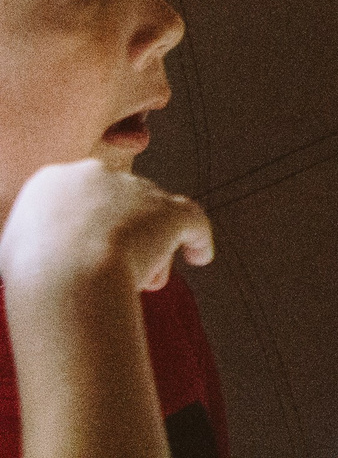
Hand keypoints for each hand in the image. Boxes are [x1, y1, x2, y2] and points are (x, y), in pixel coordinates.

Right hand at [0, 161, 211, 298]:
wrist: (65, 276)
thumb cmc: (32, 277)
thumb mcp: (14, 251)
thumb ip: (34, 242)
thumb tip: (39, 252)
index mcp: (54, 179)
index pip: (78, 197)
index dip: (87, 225)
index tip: (85, 250)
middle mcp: (100, 175)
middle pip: (119, 205)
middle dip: (121, 236)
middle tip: (117, 270)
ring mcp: (138, 190)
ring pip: (151, 217)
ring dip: (153, 247)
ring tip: (148, 282)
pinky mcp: (170, 210)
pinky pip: (192, 220)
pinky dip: (198, 238)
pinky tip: (200, 256)